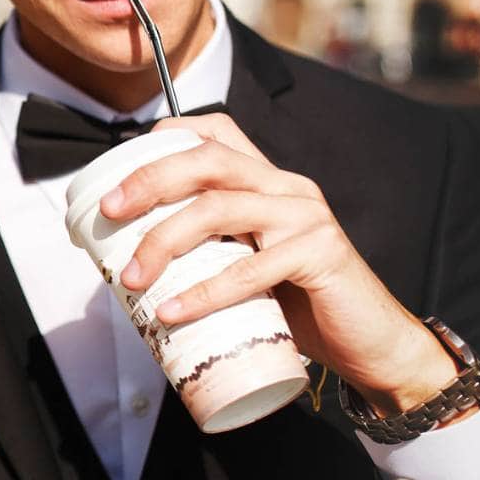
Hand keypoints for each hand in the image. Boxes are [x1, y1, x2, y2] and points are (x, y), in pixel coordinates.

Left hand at [105, 114, 460, 414]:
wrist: (370, 345)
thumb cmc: (300, 307)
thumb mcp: (248, 265)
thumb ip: (210, 251)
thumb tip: (129, 264)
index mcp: (268, 183)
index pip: (218, 133)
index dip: (167, 138)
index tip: (124, 169)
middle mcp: (287, 188)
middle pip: (208, 161)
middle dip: (149, 181)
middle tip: (109, 212)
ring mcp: (306, 217)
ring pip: (219, 208)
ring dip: (164, 241)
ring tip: (132, 278)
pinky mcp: (321, 254)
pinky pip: (250, 269)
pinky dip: (204, 292)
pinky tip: (172, 311)